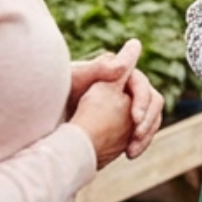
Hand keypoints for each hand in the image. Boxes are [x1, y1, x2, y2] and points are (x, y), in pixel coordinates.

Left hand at [69, 40, 163, 157]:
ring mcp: (129, 106)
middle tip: (137, 136)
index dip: (142, 101)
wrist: (49, 112)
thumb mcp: (78, 77)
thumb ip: (103, 67)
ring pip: (150, 119)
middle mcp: (129, 88)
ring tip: (133, 151)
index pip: (142, 86)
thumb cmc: (60, 90)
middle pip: (152, 102)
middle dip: (148, 120)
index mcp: (121, 74)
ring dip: (146, 134)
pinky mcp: (126, 123)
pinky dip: (140, 143)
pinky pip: (142, 132)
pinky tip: (129, 154)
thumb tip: (133, 47)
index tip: (135, 118)